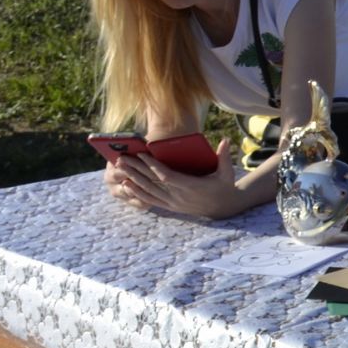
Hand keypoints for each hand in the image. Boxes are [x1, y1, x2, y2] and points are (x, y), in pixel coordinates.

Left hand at [109, 139, 243, 218]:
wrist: (223, 207)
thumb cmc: (224, 186)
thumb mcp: (227, 172)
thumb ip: (224, 156)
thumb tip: (226, 140)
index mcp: (191, 186)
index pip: (166, 175)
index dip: (152, 165)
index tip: (141, 154)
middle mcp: (179, 196)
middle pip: (152, 182)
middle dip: (136, 169)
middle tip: (121, 158)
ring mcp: (173, 202)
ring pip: (148, 190)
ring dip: (133, 179)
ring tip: (120, 168)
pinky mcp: (170, 206)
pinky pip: (150, 200)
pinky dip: (137, 192)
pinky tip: (127, 185)